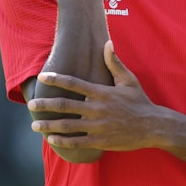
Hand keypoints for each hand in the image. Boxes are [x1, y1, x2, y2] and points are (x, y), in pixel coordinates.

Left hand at [27, 38, 165, 151]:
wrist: (153, 126)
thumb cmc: (140, 102)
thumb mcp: (129, 80)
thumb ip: (115, 63)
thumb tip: (107, 43)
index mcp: (102, 93)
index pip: (74, 83)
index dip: (56, 79)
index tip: (42, 77)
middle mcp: (97, 109)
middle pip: (65, 105)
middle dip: (46, 105)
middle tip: (32, 105)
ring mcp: (98, 126)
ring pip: (68, 126)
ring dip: (49, 125)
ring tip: (35, 124)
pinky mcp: (100, 141)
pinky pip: (77, 142)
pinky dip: (63, 141)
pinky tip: (51, 139)